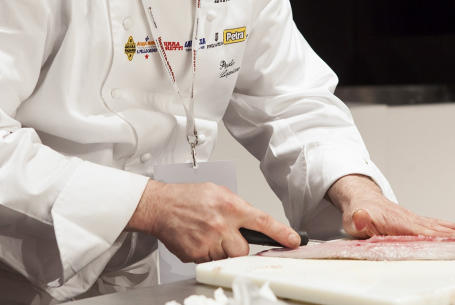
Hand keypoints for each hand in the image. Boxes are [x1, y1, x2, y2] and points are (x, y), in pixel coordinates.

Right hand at [126, 180, 300, 262]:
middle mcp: (222, 225)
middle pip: (244, 249)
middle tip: (225, 235)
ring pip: (227, 257)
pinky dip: (207, 253)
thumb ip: (237, 208)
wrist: (160, 206)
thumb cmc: (188, 197)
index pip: (262, 222)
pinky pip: (210, 261)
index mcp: (231, 207)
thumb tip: (252, 221)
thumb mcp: (218, 193)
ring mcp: (209, 242)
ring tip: (207, 234)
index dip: (281, 233)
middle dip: (238, 246)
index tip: (294, 241)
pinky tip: (198, 239)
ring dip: (221, 250)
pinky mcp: (196, 255)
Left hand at [327, 175, 454, 239]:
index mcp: (396, 222)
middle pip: (434, 229)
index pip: (419, 232)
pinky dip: (449, 228)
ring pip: (437, 225)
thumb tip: (361, 217)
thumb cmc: (358, 212)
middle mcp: (408, 219)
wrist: (361, 199)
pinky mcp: (414, 221)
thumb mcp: (353, 218)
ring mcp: (413, 219)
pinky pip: (434, 225)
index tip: (451, 241)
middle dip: (453, 235)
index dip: (435, 237)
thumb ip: (358, 220)